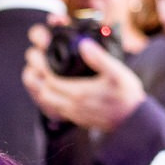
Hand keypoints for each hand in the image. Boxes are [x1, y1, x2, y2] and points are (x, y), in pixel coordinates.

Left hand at [21, 23, 145, 134]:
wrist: (132, 121)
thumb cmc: (126, 95)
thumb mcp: (118, 73)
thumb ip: (100, 58)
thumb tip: (83, 44)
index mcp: (79, 92)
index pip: (49, 78)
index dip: (39, 64)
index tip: (35, 51)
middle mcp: (72, 105)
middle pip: (42, 90)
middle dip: (33, 74)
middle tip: (32, 58)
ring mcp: (72, 112)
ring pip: (44, 101)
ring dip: (36, 86)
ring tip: (34, 71)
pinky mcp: (74, 117)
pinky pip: (51, 108)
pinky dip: (43, 97)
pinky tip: (45, 88)